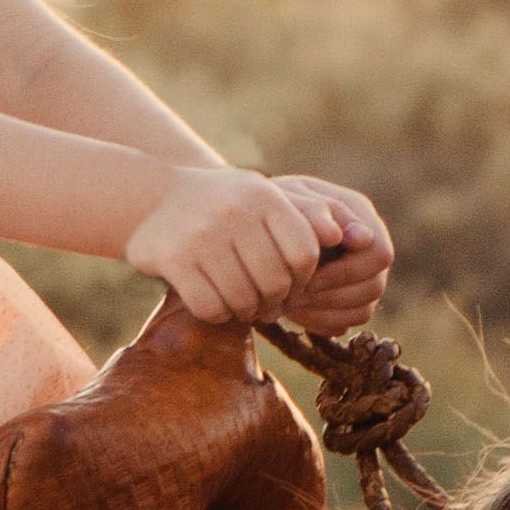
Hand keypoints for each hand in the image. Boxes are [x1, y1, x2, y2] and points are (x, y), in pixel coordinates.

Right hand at [125, 165, 330, 326]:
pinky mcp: (173, 259)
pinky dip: (216, 314)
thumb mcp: (261, 199)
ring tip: (240, 304)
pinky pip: (210, 307)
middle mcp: (235, 211)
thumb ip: (305, 219)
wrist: (151, 200)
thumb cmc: (222, 206)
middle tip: (264, 304)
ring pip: (243, 299)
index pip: (304, 254)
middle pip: (275, 282)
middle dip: (273, 302)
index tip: (289, 286)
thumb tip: (357, 238)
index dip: (302, 280)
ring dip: (244, 311)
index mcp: (264, 195)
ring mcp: (202, 235)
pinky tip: (213, 302)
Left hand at [275, 175, 394, 332]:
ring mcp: (361, 276)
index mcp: (362, 215)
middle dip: (329, 295)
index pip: (378, 255)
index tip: (304, 273)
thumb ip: (321, 213)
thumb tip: (363, 237)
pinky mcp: (345, 300)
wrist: (250, 223)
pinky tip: (289, 309)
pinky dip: (317, 321)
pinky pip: (344, 324)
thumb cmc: (270, 206)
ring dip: (321, 310)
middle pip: (373, 287)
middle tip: (290, 295)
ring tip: (285, 302)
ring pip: (362, 310)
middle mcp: (368, 247)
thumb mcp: (289, 201)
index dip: (344, 271)